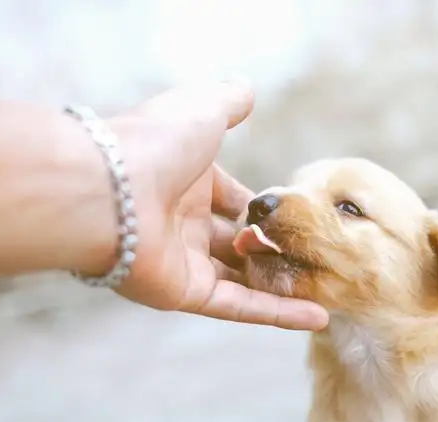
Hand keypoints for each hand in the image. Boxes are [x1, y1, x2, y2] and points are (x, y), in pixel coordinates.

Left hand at [101, 81, 328, 330]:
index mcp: (187, 181)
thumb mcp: (202, 109)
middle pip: (237, 241)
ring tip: (328, 289)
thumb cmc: (156, 143)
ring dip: (283, 286)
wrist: (110, 188)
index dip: (261, 209)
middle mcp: (184, 222)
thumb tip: (247, 88)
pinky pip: (238, 306)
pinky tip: (318, 317)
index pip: (232, 199)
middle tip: (314, 255)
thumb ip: (229, 102)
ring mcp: (185, 260)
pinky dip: (277, 313)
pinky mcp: (185, 292)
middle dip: (273, 249)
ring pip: (244, 278)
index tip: (292, 217)